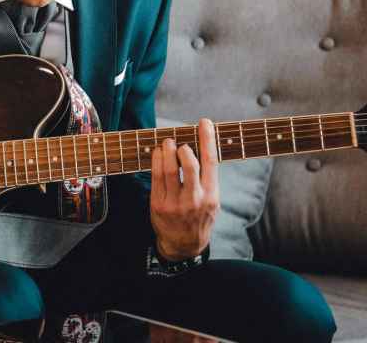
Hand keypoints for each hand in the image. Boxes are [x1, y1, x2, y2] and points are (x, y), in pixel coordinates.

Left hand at [150, 118, 218, 260]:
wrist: (184, 245)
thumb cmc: (199, 217)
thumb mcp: (212, 201)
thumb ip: (208, 178)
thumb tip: (201, 147)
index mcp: (211, 196)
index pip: (211, 162)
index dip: (207, 139)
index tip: (205, 122)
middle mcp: (194, 199)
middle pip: (188, 164)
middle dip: (182, 148)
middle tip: (178, 142)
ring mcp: (175, 203)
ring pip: (169, 169)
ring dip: (166, 151)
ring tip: (166, 143)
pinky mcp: (159, 204)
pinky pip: (156, 177)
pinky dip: (156, 160)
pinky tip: (157, 153)